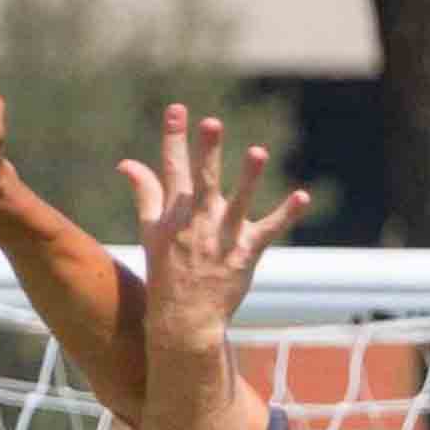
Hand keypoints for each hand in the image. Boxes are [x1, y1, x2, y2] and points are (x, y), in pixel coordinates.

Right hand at [121, 104, 310, 355]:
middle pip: (203, 181)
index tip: (177, 109)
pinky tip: (302, 197)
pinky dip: (286, 214)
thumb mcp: (151, 232)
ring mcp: (223, 238)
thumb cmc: (167, 273)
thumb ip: (145, 194)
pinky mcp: (246, 254)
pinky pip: (269, 230)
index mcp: (176, 214)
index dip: (174, 138)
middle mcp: (199, 223)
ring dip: (247, 179)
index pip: (172, 170)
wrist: (185, 320)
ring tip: (257, 153)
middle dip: (207, 152)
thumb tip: (127, 163)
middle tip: (211, 123)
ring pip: (237, 203)